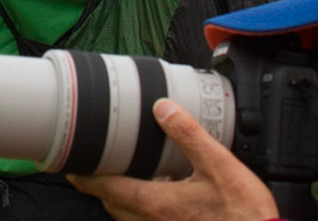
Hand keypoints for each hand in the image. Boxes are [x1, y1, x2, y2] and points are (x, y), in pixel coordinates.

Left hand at [70, 98, 278, 220]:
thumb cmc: (245, 213)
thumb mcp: (220, 165)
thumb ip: (189, 135)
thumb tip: (163, 107)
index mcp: (158, 202)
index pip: (109, 188)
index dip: (86, 176)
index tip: (71, 165)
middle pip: (113, 205)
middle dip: (99, 187)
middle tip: (90, 167)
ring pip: (128, 218)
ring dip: (119, 200)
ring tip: (119, 177)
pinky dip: (140, 210)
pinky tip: (156, 195)